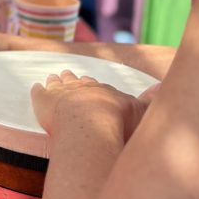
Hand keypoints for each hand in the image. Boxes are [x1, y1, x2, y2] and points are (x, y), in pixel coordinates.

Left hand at [31, 70, 153, 141]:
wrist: (91, 124)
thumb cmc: (117, 121)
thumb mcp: (141, 110)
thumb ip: (151, 98)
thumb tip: (163, 85)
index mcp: (102, 90)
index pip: (96, 85)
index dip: (92, 84)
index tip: (90, 81)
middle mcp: (81, 87)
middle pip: (75, 81)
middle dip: (72, 79)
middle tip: (67, 73)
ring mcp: (61, 92)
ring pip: (57, 83)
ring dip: (55, 80)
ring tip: (52, 77)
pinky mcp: (43, 100)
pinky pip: (38, 92)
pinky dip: (37, 89)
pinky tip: (35, 86)